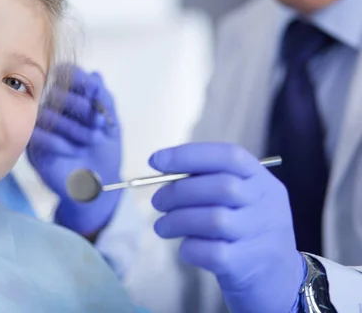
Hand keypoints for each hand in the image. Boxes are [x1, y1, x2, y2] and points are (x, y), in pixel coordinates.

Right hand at [27, 65, 121, 235]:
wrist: (97, 186)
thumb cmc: (104, 153)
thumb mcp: (111, 124)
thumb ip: (104, 98)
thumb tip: (95, 75)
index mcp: (71, 98)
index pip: (67, 75)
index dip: (82, 83)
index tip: (96, 97)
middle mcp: (54, 109)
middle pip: (58, 92)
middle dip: (82, 108)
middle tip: (98, 126)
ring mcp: (41, 127)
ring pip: (48, 113)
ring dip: (74, 128)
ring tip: (88, 142)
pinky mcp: (32, 146)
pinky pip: (38, 134)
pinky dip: (58, 142)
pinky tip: (71, 151)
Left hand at [149, 143, 304, 312]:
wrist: (281, 282)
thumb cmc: (248, 233)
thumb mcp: (243, 201)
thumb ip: (211, 182)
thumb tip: (164, 171)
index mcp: (263, 181)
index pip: (228, 156)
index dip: (189, 155)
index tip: (156, 161)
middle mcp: (267, 204)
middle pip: (220, 186)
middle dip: (178, 192)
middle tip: (157, 202)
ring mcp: (261, 236)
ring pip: (213, 219)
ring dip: (176, 220)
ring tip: (162, 227)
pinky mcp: (248, 265)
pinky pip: (210, 251)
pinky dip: (189, 247)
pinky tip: (184, 248)